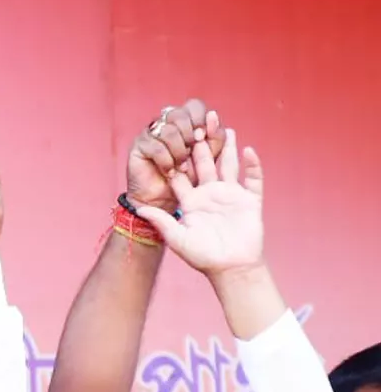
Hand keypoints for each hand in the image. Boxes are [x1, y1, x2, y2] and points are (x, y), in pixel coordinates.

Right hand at [127, 99, 224, 209]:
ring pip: (169, 131)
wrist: (165, 199)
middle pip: (180, 114)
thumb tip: (213, 115)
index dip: (200, 118)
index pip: (194, 105)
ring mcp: (151, 133)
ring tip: (181, 167)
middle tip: (191, 152)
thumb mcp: (209, 157)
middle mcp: (166, 124)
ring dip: (179, 152)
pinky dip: (167, 162)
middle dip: (189, 135)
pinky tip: (169, 172)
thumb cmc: (187, 178)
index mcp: (185, 122)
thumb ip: (215, 136)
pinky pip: (157, 147)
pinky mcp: (139, 146)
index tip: (203, 137)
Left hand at [130, 128, 264, 280]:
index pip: (182, 175)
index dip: (177, 158)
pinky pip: (253, 179)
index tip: (171, 140)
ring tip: (223, 127)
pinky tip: (249, 150)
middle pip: (204, 164)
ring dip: (227, 147)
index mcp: (191, 201)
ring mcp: (231, 196)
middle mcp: (210, 195)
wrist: (230, 269)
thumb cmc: (202, 257)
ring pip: (228, 165)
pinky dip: (252, 165)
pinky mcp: (250, 201)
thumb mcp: (177, 238)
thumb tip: (138, 207)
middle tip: (196, 123)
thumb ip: (160, 221)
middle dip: (200, 144)